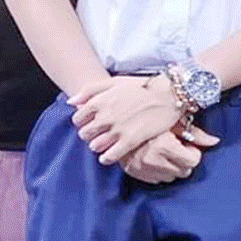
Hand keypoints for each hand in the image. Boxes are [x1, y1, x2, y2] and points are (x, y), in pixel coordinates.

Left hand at [72, 74, 186, 166]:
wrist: (169, 94)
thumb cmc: (142, 86)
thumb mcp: (114, 82)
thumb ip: (90, 90)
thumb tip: (71, 102)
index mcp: (99, 102)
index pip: (78, 119)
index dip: (84, 121)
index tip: (92, 122)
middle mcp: (105, 116)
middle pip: (84, 134)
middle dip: (90, 134)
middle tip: (99, 133)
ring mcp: (117, 130)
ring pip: (95, 146)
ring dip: (98, 146)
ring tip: (106, 143)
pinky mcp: (131, 140)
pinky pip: (111, 156)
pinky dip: (107, 158)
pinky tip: (109, 156)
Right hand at [120, 125, 215, 184]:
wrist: (117, 119)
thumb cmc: (150, 117)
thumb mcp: (173, 121)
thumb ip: (196, 133)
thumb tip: (216, 141)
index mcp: (164, 146)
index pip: (192, 162)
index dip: (193, 153)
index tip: (188, 146)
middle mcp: (152, 160)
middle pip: (183, 172)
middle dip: (184, 161)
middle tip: (177, 149)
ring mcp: (141, 168)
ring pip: (170, 178)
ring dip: (171, 167)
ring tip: (165, 153)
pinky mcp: (132, 172)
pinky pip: (155, 180)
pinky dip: (158, 171)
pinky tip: (155, 158)